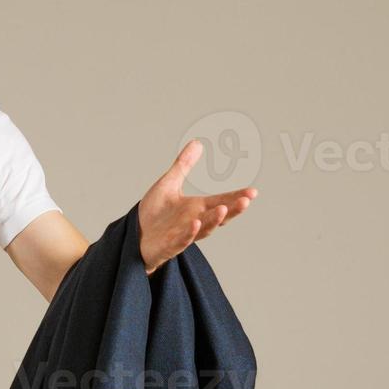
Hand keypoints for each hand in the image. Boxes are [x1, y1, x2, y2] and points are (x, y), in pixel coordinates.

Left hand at [137, 139, 256, 274]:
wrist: (136, 236)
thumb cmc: (154, 213)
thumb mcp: (169, 184)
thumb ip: (184, 165)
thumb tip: (197, 143)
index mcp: (197, 207)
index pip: (221, 201)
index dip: (236, 196)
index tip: (253, 192)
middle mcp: (194, 221)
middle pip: (218, 216)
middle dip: (232, 209)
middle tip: (246, 201)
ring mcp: (183, 234)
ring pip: (203, 229)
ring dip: (213, 220)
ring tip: (223, 209)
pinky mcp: (169, 244)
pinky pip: (181, 240)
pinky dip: (188, 233)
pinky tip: (194, 223)